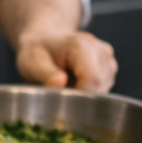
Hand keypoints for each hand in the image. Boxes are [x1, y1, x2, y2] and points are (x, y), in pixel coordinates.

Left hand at [0, 0, 114, 90]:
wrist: (48, 40)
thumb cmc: (40, 50)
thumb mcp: (32, 61)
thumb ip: (44, 73)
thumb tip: (59, 83)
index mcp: (82, 45)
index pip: (92, 79)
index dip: (79, 96)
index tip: (62, 102)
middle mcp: (101, 51)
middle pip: (98, 87)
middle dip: (80, 97)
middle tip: (60, 92)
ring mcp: (108, 60)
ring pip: (102, 91)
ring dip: (84, 95)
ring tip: (67, 85)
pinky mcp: (110, 69)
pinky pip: (103, 90)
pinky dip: (89, 93)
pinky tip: (75, 84)